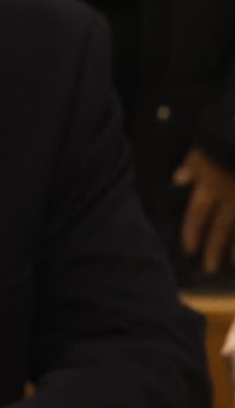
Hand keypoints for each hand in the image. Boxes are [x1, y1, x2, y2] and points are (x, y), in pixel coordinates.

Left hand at [174, 148, 234, 273]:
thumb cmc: (223, 138)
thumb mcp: (204, 147)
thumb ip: (192, 164)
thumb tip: (178, 179)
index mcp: (211, 186)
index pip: (198, 215)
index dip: (193, 233)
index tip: (189, 250)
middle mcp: (230, 198)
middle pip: (220, 229)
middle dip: (214, 249)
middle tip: (209, 269)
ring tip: (234, 265)